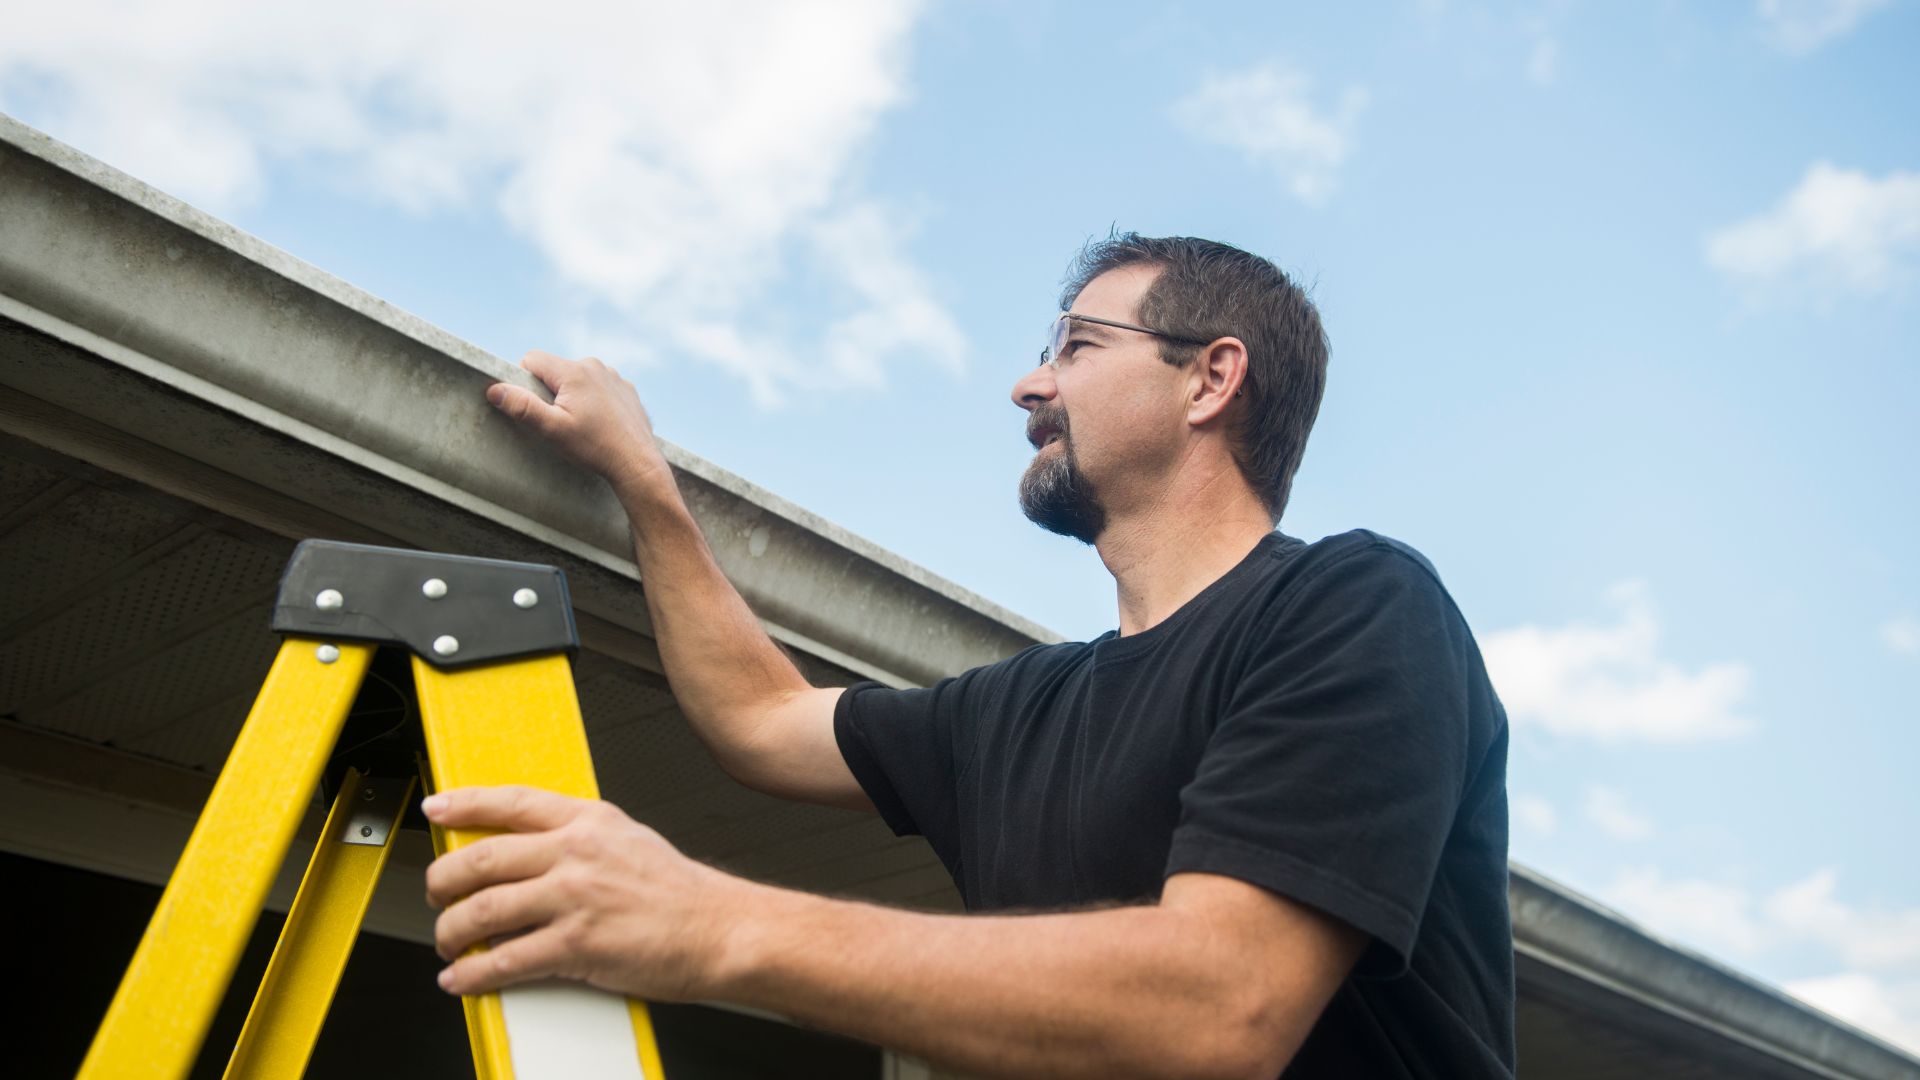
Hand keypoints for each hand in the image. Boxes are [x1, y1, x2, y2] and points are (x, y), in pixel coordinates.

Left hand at [422, 785, 749, 998]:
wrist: (721, 929)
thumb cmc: (680, 892)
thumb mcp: (629, 840)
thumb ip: (580, 838)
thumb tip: (531, 849)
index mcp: (589, 821)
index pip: (511, 802)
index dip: (464, 804)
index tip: (435, 808)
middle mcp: (577, 853)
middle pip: (481, 859)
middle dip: (441, 881)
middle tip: (436, 896)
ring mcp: (575, 898)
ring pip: (481, 910)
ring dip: (450, 933)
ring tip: (448, 944)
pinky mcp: (577, 945)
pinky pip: (504, 959)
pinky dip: (472, 974)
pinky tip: (463, 979)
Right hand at [487, 351, 670, 495]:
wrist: (637, 463)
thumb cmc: (595, 448)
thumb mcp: (553, 430)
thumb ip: (523, 407)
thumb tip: (495, 390)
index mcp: (574, 372)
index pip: (532, 359)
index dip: (523, 380)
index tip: (531, 405)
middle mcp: (595, 366)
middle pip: (555, 369)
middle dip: (549, 390)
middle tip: (558, 420)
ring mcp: (614, 376)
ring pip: (577, 378)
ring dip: (572, 395)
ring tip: (581, 424)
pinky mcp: (625, 388)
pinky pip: (598, 386)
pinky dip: (593, 399)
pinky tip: (599, 423)